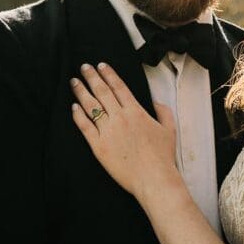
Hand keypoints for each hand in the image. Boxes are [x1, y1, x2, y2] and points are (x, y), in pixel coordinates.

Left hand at [70, 63, 178, 199]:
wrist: (154, 179)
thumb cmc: (163, 157)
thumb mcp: (169, 129)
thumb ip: (163, 112)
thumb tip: (156, 102)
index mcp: (136, 112)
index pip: (119, 87)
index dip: (108, 74)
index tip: (100, 65)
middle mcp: (120, 118)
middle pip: (102, 92)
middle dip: (91, 77)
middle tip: (84, 67)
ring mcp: (108, 132)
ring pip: (91, 106)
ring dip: (81, 91)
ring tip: (74, 82)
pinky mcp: (98, 146)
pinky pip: (84, 126)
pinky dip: (78, 115)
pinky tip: (74, 107)